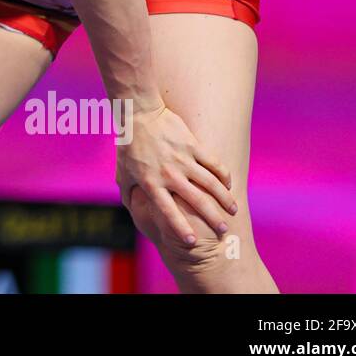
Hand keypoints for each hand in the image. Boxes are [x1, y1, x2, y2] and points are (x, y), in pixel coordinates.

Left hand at [115, 103, 238, 245]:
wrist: (138, 114)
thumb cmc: (129, 145)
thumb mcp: (123, 171)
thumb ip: (128, 192)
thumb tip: (130, 208)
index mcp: (151, 182)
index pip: (168, 211)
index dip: (180, 227)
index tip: (192, 241)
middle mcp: (169, 174)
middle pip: (196, 201)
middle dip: (212, 218)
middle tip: (223, 231)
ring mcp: (183, 159)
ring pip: (210, 183)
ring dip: (224, 199)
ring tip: (232, 210)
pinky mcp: (192, 145)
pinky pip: (214, 163)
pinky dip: (224, 175)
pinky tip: (229, 184)